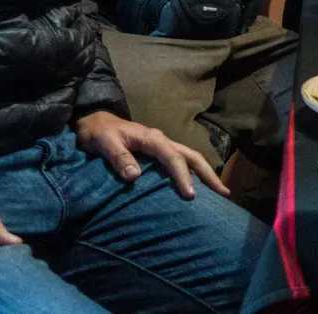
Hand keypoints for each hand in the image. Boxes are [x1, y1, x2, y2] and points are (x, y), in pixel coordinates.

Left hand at [74, 110, 227, 197]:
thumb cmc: (99, 133)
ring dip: (205, 174)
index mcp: (152, 138)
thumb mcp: (104, 143)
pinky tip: (198, 187)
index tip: (191, 195)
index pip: (173, 158)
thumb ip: (119, 157)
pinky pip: (181, 162)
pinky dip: (194, 174)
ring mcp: (161, 146)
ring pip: (190, 158)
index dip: (183, 176)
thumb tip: (135, 176)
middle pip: (191, 156)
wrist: (94, 121)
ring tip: (220, 192)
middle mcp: (161, 140)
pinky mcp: (158, 152)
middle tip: (223, 193)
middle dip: (208, 174)